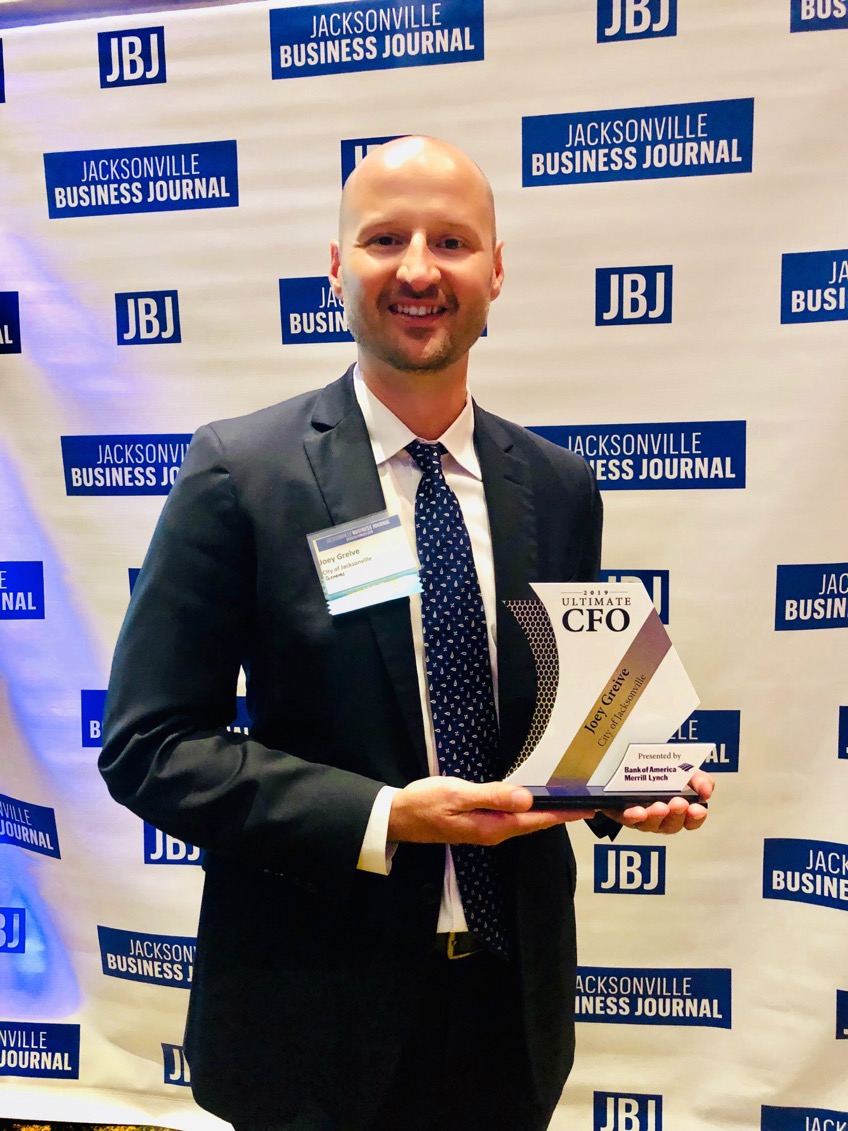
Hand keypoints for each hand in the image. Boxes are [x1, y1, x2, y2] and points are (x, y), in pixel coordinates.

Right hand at [388, 777, 595, 844]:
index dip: (561, 814)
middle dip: (559, 814)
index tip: (585, 807)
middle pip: (533, 823)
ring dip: (545, 813)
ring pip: (523, 822)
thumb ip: (493, 796)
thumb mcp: (458, 794)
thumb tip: (527, 800)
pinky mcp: (479, 825)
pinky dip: (528, 811)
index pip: (535, 821)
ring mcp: (486, 830)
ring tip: (566, 801)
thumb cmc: (426, 802)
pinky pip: (511, 819)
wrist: (398, 817)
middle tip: (584, 801)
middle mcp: (494, 833)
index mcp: (492, 827)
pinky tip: (533, 802)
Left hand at [603, 770, 713, 834]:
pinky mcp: (622, 813)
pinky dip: (633, 816)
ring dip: (656, 816)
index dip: (696, 818)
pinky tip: (638, 811)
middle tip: (679, 803)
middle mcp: (662, 817)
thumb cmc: (664, 772)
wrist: (631, 762)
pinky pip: (627, 819)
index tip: (698, 809)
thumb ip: (700, 780)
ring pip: (650, 824)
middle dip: (677, 815)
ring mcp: (642, 817)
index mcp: (679, 810)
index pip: (691, 821)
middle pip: (671, 825)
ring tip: (660, 807)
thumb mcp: (687, 771)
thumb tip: (706, 792)